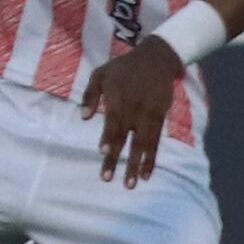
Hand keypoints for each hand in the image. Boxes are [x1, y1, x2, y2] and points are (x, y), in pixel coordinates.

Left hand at [84, 36, 187, 183]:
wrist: (156, 59)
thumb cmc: (122, 68)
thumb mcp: (100, 74)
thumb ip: (90, 95)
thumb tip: (83, 117)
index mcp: (118, 99)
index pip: (113, 121)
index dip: (109, 137)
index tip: (103, 152)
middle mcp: (135, 109)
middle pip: (126, 137)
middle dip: (117, 158)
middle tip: (109, 178)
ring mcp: (149, 115)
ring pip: (143, 144)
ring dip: (137, 165)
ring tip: (131, 183)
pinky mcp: (160, 118)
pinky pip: (156, 142)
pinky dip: (152, 158)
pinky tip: (147, 173)